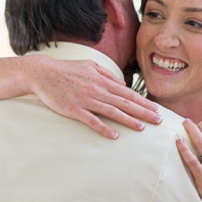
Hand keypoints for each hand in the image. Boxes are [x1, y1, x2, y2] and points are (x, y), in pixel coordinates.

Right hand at [29, 56, 160, 138]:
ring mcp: (86, 100)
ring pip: (112, 111)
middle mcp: (98, 90)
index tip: (156, 109)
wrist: (42, 73)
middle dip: (144, 112)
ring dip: (128, 120)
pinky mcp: (74, 109)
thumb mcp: (90, 66)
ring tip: (142, 128)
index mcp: (102, 81)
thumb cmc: (67, 69)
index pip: (128, 93)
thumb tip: (123, 84)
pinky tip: (115, 135)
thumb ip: (107, 75)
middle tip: (158, 120)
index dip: (143, 102)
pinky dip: (104, 128)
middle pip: (125, 103)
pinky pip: (92, 121)